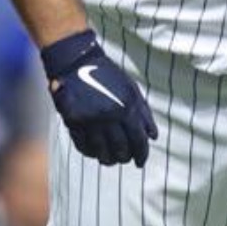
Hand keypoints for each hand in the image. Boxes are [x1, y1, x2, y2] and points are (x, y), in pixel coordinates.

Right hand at [41, 30, 156, 166]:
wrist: (77, 62)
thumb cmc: (107, 75)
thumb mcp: (131, 89)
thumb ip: (144, 113)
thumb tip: (153, 137)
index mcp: (126, 106)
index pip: (138, 141)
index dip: (142, 155)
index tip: (140, 163)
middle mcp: (109, 116)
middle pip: (121, 150)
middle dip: (125, 158)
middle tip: (125, 158)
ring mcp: (90, 120)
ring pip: (102, 152)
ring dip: (108, 159)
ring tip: (110, 158)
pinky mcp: (73, 122)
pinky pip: (84, 147)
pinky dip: (91, 153)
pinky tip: (95, 151)